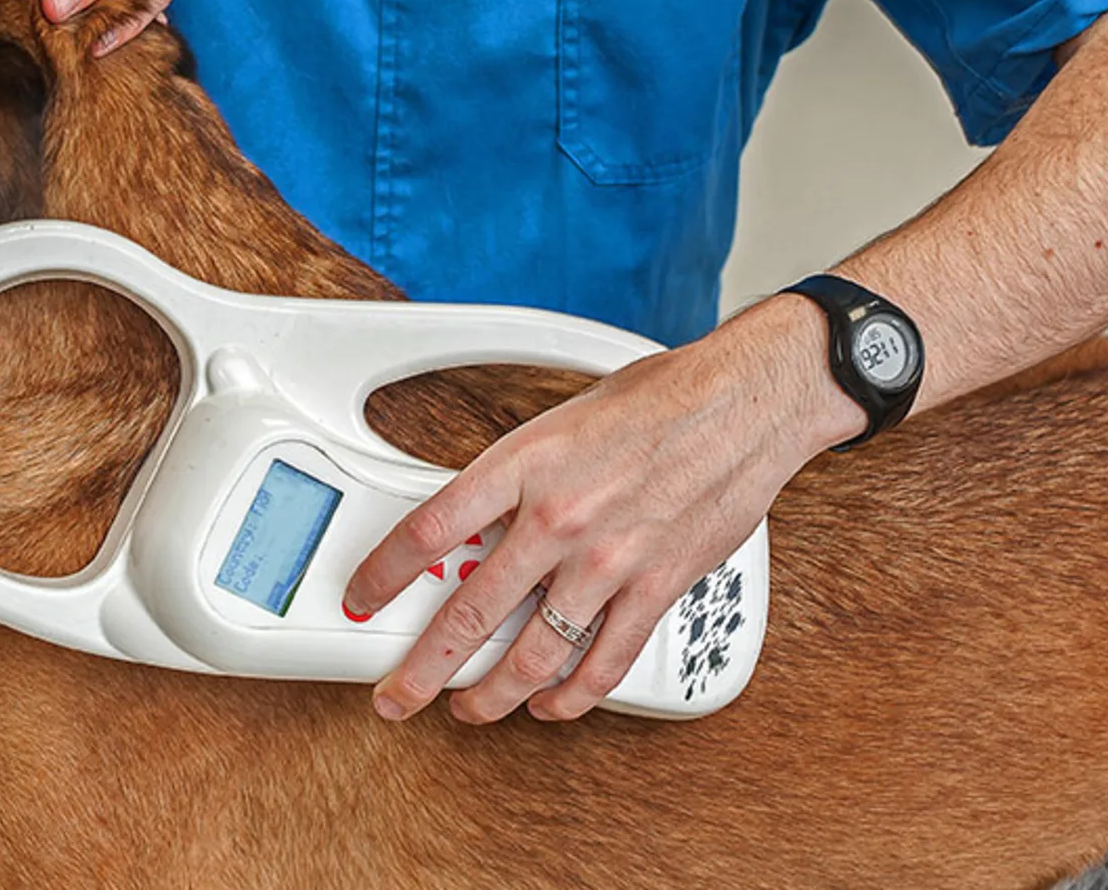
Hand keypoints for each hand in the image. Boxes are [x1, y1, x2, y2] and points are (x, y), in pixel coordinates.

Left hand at [343, 307, 853, 723]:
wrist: (746, 401)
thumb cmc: (658, 398)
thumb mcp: (560, 420)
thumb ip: (516, 476)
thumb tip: (478, 518)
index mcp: (522, 466)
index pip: (427, 531)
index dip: (383, 573)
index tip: (361, 598)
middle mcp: (557, 518)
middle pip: (469, 613)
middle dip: (422, 668)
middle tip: (396, 695)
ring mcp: (607, 560)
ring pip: (532, 654)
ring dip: (493, 695)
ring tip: (469, 709)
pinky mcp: (656, 588)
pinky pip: (603, 662)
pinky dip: (572, 696)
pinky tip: (549, 706)